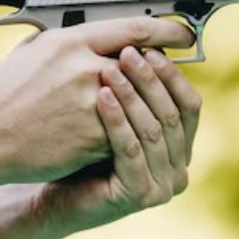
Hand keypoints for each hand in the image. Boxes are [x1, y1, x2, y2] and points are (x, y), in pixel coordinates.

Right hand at [0, 18, 193, 184]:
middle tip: (173, 75)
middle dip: (159, 73)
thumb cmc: (2, 96)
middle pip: (144, 66)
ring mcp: (91, 102)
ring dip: (146, 106)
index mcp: (70, 41)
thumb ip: (68, 40)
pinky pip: (125, 131)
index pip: (134, 29)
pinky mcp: (93, 135)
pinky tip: (123, 136)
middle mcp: (84, 67)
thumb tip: (97, 31)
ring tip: (150, 108)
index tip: (183, 35)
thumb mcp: (33, 52)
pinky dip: (126, 134)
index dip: (167, 32)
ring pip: (139, 101)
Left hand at [26, 47, 201, 238]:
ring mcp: (163, 186)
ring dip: (132, 96)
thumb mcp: (115, 117)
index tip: (151, 48)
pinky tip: (101, 98)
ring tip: (110, 70)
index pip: (190, 105)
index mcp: (181, 149)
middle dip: (149, 81)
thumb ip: (136, 94)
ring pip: (152, 131)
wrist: (48, 194)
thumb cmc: (79, 153)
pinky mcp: (140, 195)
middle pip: (172, 115)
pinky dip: (116, 121)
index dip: (172, 76)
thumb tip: (148, 43)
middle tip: (129, 55)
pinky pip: (130, 150)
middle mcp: (179, 170)